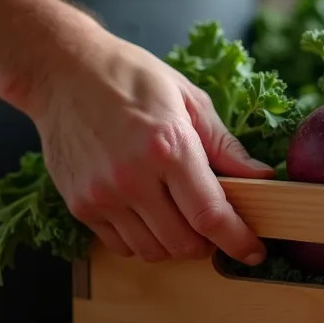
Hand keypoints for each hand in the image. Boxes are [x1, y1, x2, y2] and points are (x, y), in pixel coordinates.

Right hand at [21, 30, 272, 264]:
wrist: (61, 70)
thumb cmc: (130, 77)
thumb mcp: (189, 99)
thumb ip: (225, 145)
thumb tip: (262, 176)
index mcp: (169, 147)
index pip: (211, 215)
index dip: (238, 241)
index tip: (253, 251)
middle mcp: (133, 178)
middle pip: (184, 243)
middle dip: (209, 243)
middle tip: (215, 225)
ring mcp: (102, 195)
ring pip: (152, 251)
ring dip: (175, 244)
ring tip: (180, 216)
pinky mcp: (79, 205)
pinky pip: (121, 245)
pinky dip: (142, 240)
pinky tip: (148, 213)